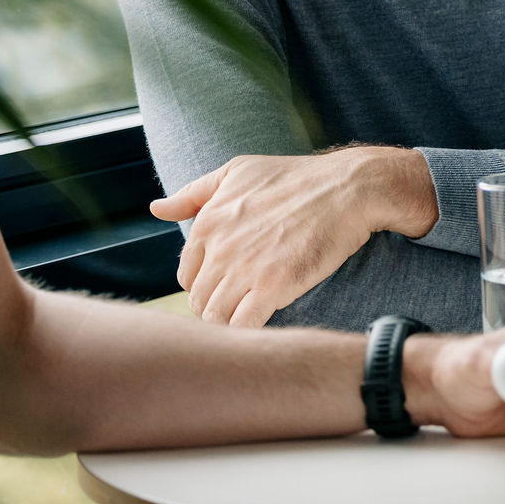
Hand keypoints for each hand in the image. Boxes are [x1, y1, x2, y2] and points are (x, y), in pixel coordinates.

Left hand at [151, 146, 437, 326]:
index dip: (208, 284)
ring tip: (255, 316)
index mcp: (206, 224)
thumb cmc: (295, 177)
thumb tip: (156, 208)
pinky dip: (249, 332)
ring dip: (232, 322)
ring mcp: (245, 270)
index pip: (187, 277)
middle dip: (219, 307)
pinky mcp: (273, 288)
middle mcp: (219, 249)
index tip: (232, 284)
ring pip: (217, 318)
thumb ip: (193, 193)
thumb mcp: (238, 172)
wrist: (348, 188)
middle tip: (245, 305)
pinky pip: (242, 327)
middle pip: (200, 302)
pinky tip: (266, 321)